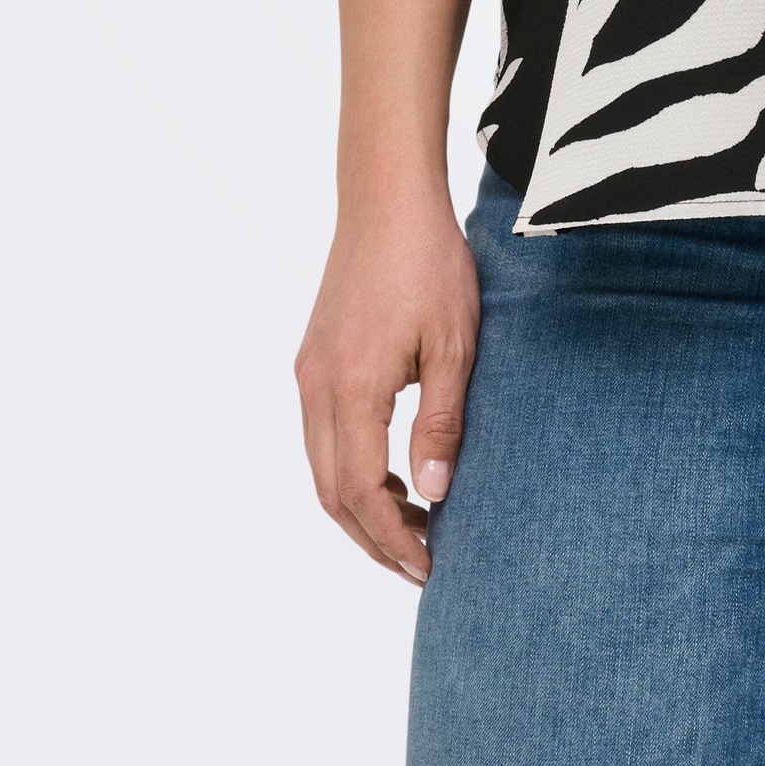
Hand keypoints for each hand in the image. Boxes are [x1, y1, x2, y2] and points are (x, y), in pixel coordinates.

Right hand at [295, 192, 479, 582]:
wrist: (386, 198)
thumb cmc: (429, 262)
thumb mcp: (455, 344)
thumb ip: (442, 422)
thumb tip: (435, 495)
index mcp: (352, 389)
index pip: (362, 492)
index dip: (392, 539)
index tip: (428, 567)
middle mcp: (317, 388)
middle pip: (332, 493)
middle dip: (373, 538)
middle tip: (421, 564)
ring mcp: (309, 373)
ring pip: (322, 468)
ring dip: (361, 506)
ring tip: (414, 524)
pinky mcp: (313, 359)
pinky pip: (323, 436)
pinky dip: (352, 470)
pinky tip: (394, 473)